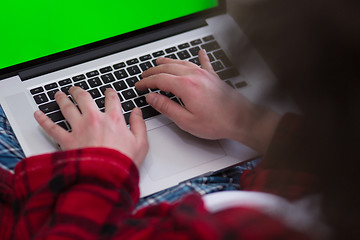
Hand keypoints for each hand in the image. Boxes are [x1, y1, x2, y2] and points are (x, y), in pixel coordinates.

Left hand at [34, 87, 147, 167]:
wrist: (106, 178)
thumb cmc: (123, 163)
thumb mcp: (141, 143)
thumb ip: (139, 124)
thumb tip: (137, 112)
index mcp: (114, 119)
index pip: (112, 99)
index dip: (110, 93)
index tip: (108, 92)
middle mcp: (94, 120)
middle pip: (84, 98)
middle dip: (79, 91)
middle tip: (75, 89)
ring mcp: (79, 129)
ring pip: (67, 107)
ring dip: (62, 99)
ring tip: (58, 95)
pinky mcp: (67, 141)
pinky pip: (52, 127)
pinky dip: (43, 120)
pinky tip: (38, 114)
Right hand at [135, 49, 279, 152]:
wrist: (242, 119)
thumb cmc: (217, 122)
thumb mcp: (186, 121)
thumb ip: (167, 107)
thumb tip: (152, 98)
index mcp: (186, 86)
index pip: (159, 80)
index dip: (146, 82)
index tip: (139, 85)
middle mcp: (194, 76)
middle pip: (168, 68)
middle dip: (153, 71)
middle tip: (144, 75)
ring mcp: (205, 74)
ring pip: (182, 63)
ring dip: (168, 62)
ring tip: (159, 62)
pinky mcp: (214, 77)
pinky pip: (204, 63)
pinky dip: (200, 57)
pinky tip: (200, 52)